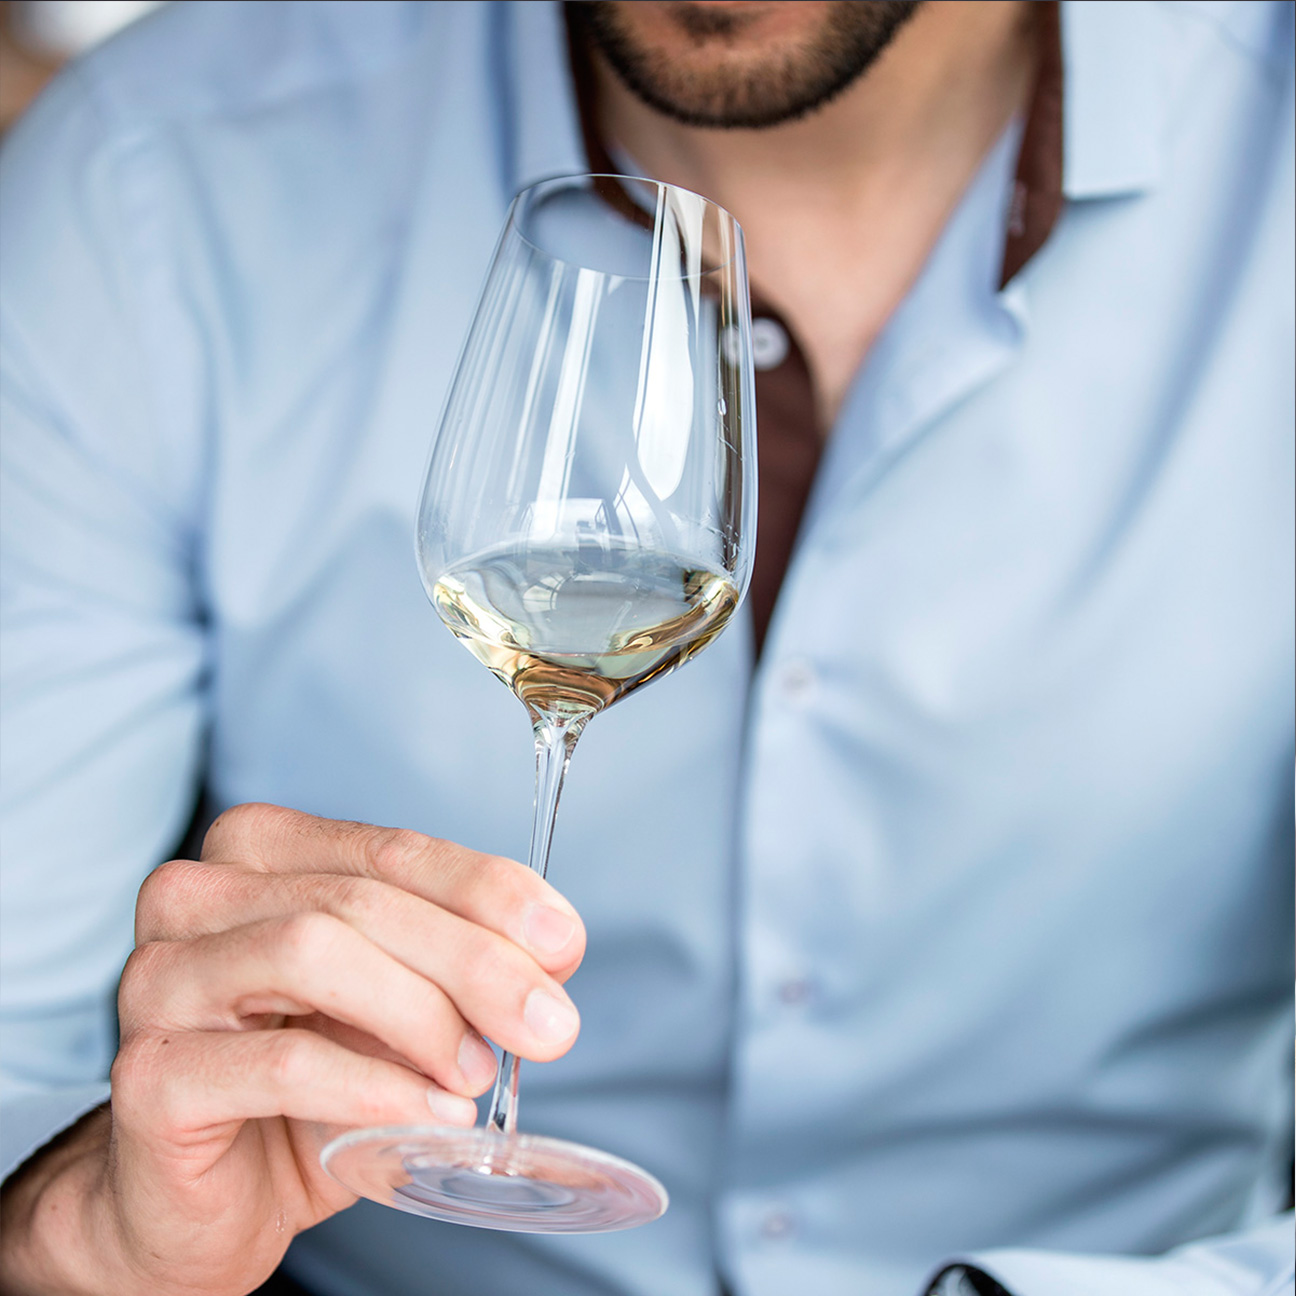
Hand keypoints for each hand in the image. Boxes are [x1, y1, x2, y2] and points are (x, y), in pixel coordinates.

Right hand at [0, 803, 585, 1295]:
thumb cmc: (307, 1086)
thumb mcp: (398, 1006)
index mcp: (261, 852)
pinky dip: (373, 1084)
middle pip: (360, 899)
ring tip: (476, 1074)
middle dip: (474, 960)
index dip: (488, 890)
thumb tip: (554, 949)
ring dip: (420, 1015)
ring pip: (312, 952)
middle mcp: (196, 896)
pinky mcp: (146, 1075)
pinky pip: (279, 1062)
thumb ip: (458, 961)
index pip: (392, 848)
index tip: (564, 942)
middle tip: (548, 1025)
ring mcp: (159, 979)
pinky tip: (428, 1112)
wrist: (209, 1199)